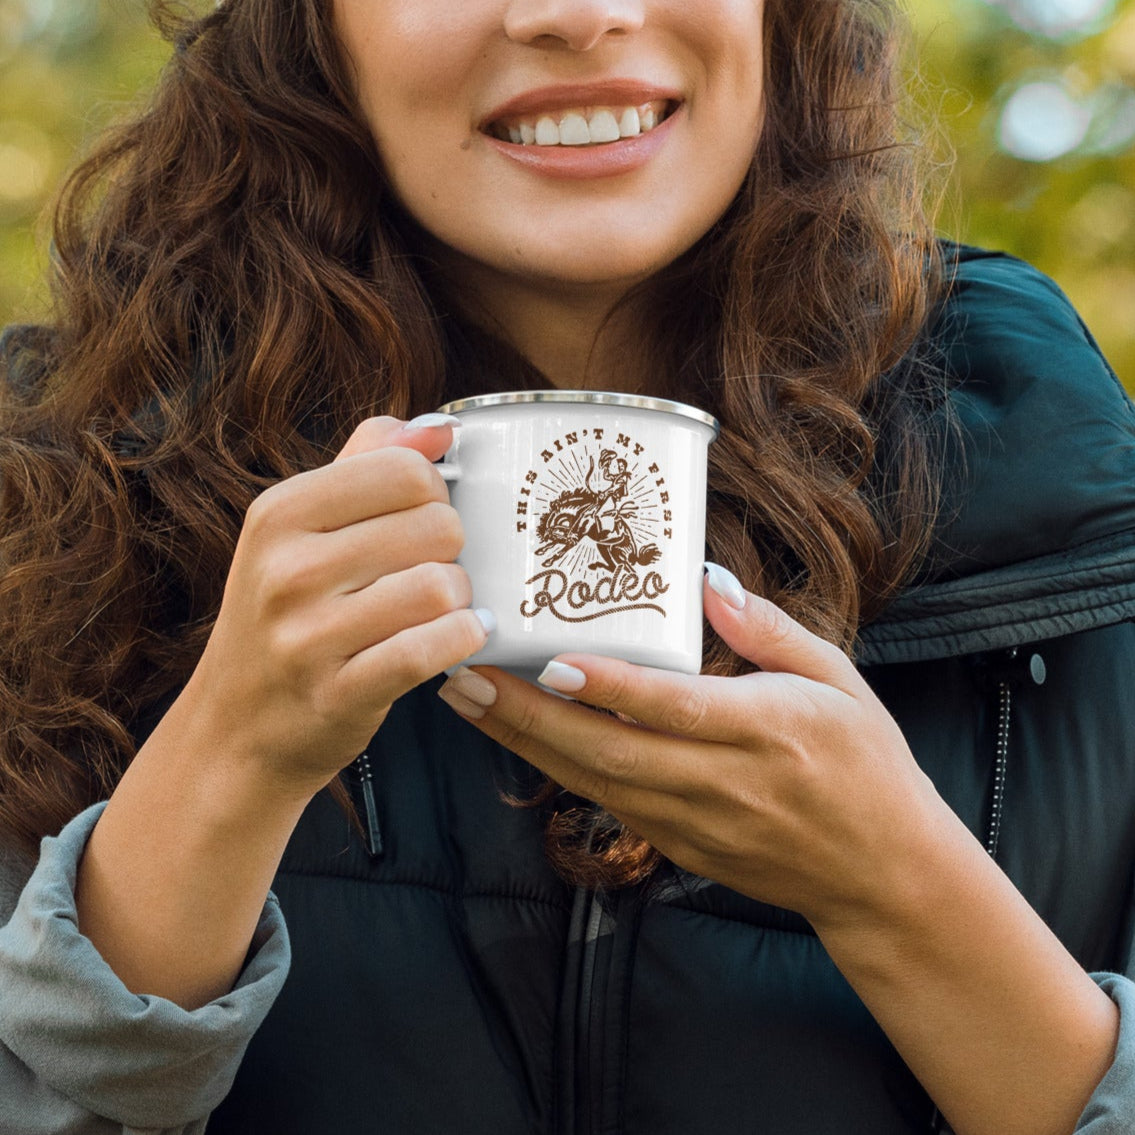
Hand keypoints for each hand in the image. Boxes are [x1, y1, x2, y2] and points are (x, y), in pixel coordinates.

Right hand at [179, 414, 490, 797]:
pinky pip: (432, 649)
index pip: (404, 469)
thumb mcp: (299, 531)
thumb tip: (438, 427)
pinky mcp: (339, 693)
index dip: (434, 493)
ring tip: (444, 608)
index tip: (421, 518)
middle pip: (435, 524)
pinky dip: (463, 639)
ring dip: (460, 598)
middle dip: (452, 548)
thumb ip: (367, 464)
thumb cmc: (284, 618)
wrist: (237, 730)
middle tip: (432, 569)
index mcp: (279, 514)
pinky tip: (461, 636)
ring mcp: (307, 637)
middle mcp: (286, 570)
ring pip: (440, 586)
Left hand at [439, 563, 946, 929]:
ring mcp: (696, 825)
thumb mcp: (840, 680)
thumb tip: (705, 580)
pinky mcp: (680, 849)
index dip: (610, 687)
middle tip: (464, 674)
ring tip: (468, 699)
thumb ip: (770, 628)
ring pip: (595, 783)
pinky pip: (609, 805)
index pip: (674, 708)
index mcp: (767, 730)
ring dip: (526, 743)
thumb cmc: (866, 765)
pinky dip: (558, 770)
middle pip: (610, 752)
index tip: (549, 660)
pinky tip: (518, 736)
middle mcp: (723, 783)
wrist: (883, 876)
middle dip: (528, 716)